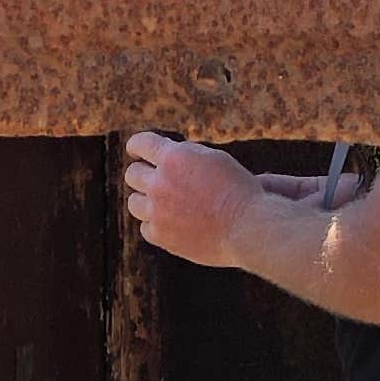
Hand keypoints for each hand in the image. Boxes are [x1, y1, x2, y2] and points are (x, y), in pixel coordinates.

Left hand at [124, 133, 261, 267]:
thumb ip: (186, 156)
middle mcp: (160, 183)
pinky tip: (169, 224)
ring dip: (144, 201)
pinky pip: (146, 228)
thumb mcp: (214, 159)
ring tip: (159, 204)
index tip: (135, 150)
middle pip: (132, 174)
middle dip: (142, 174)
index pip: (141, 144)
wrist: (247, 226)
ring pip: (133, 203)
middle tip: (149, 179)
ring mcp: (157, 211)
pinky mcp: (161, 236)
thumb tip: (167, 157)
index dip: (136, 146)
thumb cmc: (238, 190)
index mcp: (173, 158)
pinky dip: (155, 225)